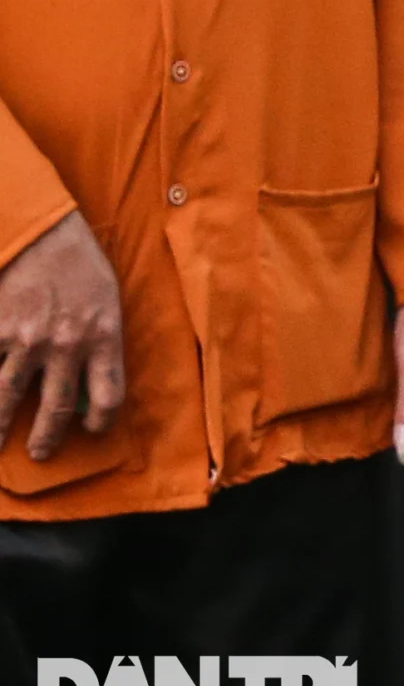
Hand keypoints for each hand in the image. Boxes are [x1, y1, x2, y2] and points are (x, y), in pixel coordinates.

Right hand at [0, 210, 124, 460]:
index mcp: (103, 337)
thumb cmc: (80, 263)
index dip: (102, 420)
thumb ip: (100, 339)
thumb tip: (90, 378)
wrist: (42, 232)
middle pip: (57, 408)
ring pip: (8, 398)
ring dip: (0, 426)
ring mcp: (25, 341)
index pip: (109, 395)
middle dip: (48, 438)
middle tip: (41, 453)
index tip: (93, 429)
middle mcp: (65, 345)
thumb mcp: (106, 300)